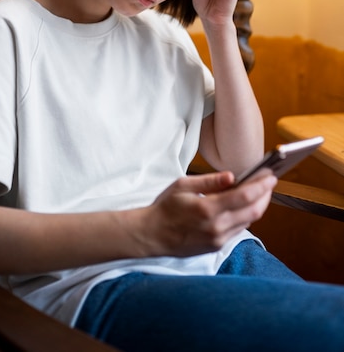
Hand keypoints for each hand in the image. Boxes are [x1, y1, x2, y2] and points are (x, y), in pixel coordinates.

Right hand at [142, 171, 276, 257]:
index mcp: (207, 208)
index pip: (244, 196)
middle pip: (254, 211)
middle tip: (269, 182)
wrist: (152, 235)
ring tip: (259, 192)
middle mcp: (216, 227)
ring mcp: (217, 239)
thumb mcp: (183, 186)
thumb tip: (232, 177)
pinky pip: (238, 230)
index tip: (271, 176)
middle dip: (265, 195)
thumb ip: (209, 181)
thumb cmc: (165, 207)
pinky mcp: (216, 246)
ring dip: (257, 206)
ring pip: (248, 221)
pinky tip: (243, 206)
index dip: (261, 185)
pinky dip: (245, 216)